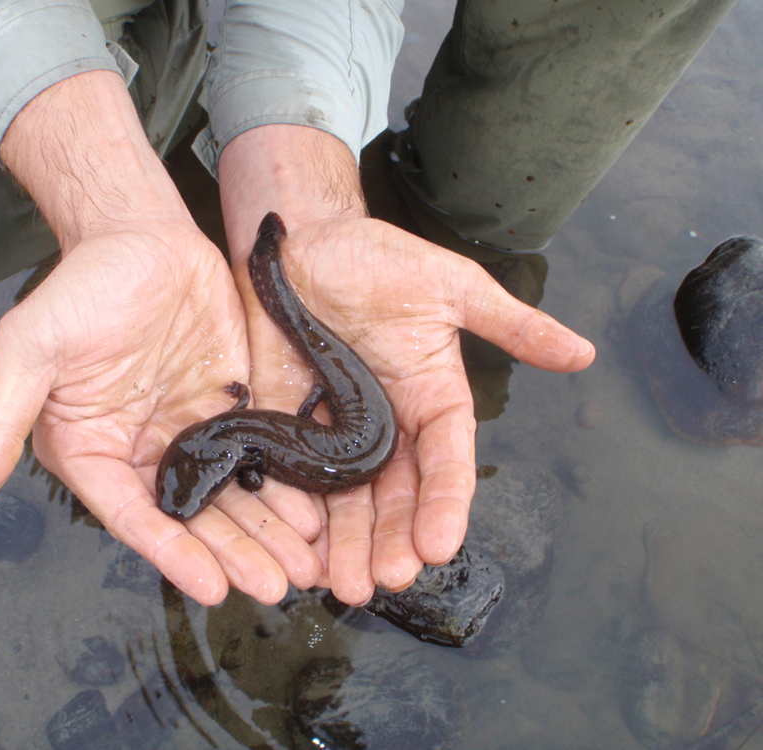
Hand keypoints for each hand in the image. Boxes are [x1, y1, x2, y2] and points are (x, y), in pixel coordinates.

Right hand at [0, 72, 323, 605]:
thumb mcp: (29, 351)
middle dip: (237, 554)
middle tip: (279, 587)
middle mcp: (144, 453)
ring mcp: (192, 432)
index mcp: (95, 453)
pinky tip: (316, 515)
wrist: (139, 236)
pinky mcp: (231, 408)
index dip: (175, 555)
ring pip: (234, 496)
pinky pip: (262, 455)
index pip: (136, 518)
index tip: (214, 588)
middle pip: (196, 518)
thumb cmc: (79, 289)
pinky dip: (287, 486)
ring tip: (307, 567)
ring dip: (269, 533)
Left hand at [217, 125, 593, 605]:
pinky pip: (290, 476)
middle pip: (394, 496)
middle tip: (386, 580)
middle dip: (392, 539)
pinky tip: (295, 548)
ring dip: (346, 544)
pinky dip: (294, 513)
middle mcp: (387, 427)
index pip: (445, 462)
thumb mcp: (452, 286)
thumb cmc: (378, 257)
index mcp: (431, 400)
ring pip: (345, 499)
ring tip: (343, 585)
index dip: (445, 503)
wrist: (300, 243)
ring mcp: (334, 430)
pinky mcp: (284, 424)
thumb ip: (512, 324)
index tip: (440, 545)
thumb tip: (585, 352)